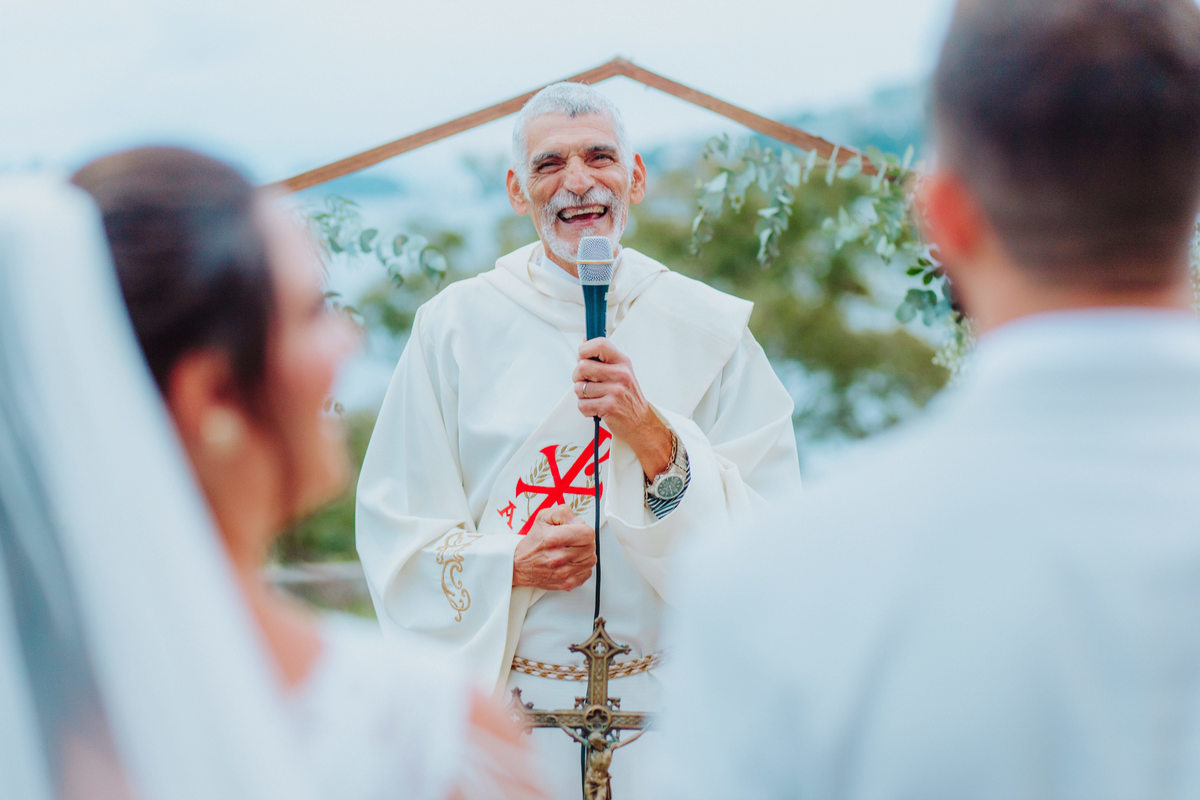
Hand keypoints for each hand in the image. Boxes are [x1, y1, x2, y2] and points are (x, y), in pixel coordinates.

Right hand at [512, 505, 595, 590]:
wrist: (519, 566)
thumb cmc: (532, 543)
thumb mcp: (543, 518)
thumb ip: (563, 513)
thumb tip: (578, 521)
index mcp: (553, 539)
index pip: (587, 533)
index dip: (583, 529)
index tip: (576, 530)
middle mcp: (559, 558)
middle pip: (591, 546)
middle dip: (584, 541)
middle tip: (572, 540)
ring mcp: (564, 573)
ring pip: (591, 560)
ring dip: (584, 554)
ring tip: (571, 551)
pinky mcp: (567, 584)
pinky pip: (587, 572)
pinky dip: (581, 566)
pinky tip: (571, 562)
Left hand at [573, 338, 673, 476]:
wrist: (640, 423)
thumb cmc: (628, 397)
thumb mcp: (621, 372)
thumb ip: (602, 358)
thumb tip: (584, 341)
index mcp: (622, 362)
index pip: (599, 344)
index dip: (584, 350)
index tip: (582, 357)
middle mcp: (620, 374)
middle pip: (582, 366)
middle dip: (577, 377)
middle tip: (585, 382)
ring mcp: (616, 390)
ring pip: (579, 388)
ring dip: (582, 395)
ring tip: (595, 397)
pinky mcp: (609, 406)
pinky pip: (582, 404)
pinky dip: (585, 408)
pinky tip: (596, 407)